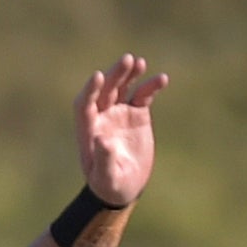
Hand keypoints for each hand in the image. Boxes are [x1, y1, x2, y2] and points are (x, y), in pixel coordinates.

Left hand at [77, 52, 168, 204]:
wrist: (125, 187)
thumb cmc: (110, 185)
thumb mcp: (106, 176)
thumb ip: (103, 159)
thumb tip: (102, 140)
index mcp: (88, 130)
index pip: (84, 104)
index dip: (90, 90)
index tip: (98, 76)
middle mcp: (102, 118)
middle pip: (105, 90)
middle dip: (114, 75)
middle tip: (127, 60)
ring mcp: (119, 114)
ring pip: (122, 88)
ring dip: (129, 74)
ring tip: (139, 62)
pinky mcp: (137, 115)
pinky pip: (143, 95)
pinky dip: (151, 86)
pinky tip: (162, 78)